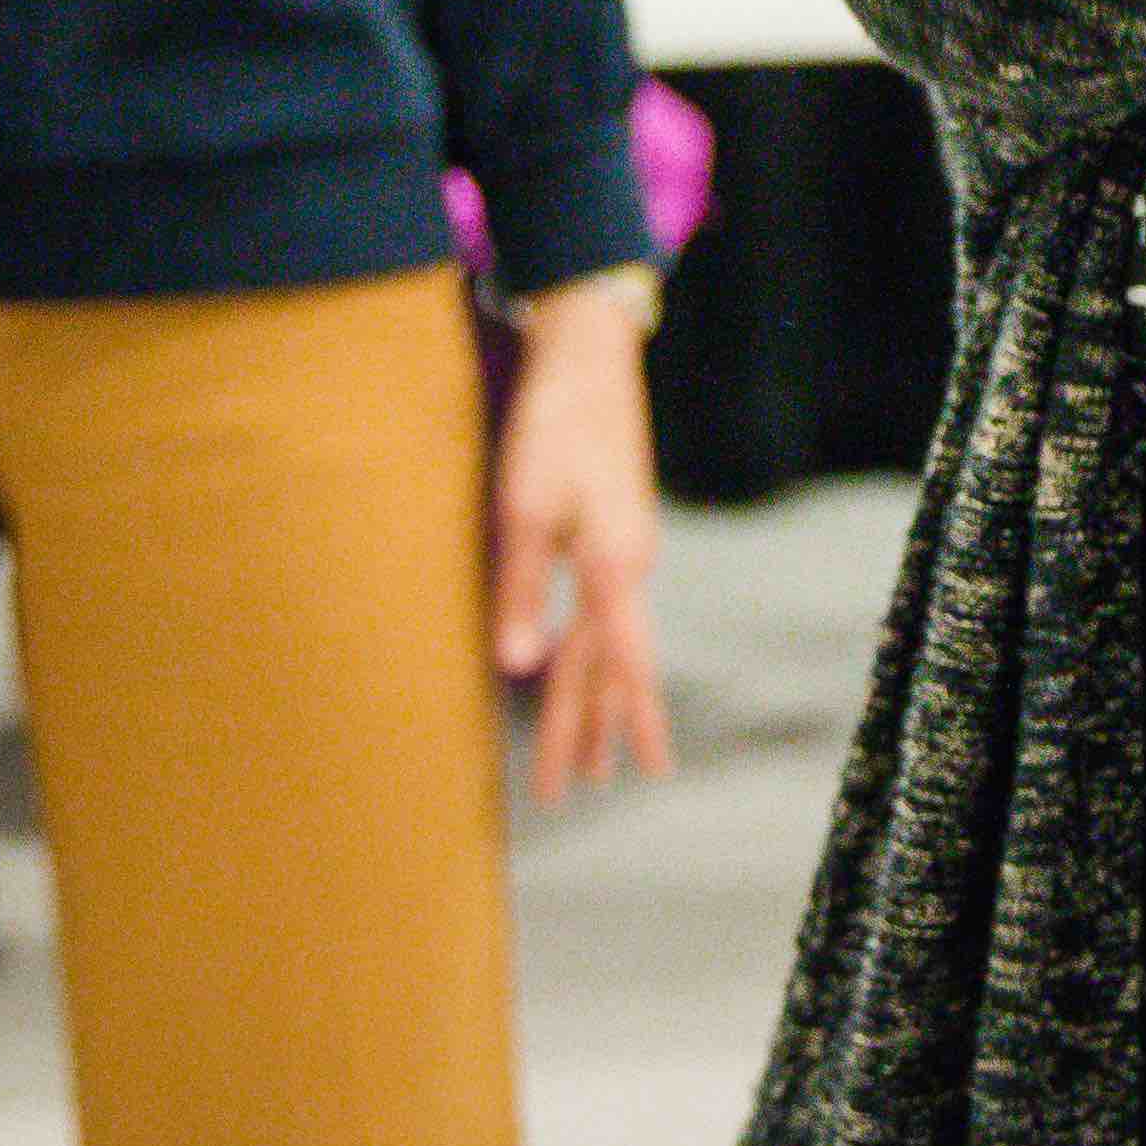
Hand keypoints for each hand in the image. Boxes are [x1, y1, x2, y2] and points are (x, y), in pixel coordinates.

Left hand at [490, 280, 674, 804]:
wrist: (590, 355)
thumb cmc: (553, 426)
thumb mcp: (525, 508)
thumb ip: (521, 589)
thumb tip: (515, 666)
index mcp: (614, 567)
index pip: (615, 667)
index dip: (609, 725)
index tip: (620, 779)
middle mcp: (629, 566)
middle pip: (612, 666)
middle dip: (593, 730)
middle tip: (579, 789)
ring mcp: (626, 548)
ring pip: (612, 642)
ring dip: (597, 699)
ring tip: (594, 754)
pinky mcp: (612, 530)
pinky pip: (605, 614)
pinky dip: (594, 655)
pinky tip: (583, 664)